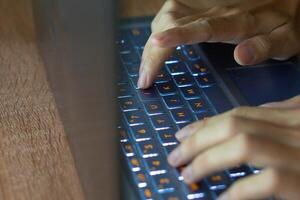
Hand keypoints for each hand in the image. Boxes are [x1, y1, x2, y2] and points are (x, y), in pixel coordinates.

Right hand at [138, 0, 299, 88]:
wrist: (284, 1)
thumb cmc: (284, 23)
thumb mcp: (285, 39)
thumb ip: (265, 47)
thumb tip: (241, 56)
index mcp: (235, 21)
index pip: (201, 26)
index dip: (176, 35)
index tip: (156, 44)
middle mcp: (215, 11)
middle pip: (173, 22)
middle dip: (153, 51)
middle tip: (144, 79)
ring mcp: (205, 7)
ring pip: (167, 16)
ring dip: (152, 42)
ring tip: (146, 68)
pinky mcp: (200, 7)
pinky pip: (171, 13)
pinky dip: (158, 30)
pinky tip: (156, 44)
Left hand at [168, 95, 299, 199]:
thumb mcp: (299, 131)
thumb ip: (278, 119)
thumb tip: (242, 116)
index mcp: (291, 116)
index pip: (239, 115)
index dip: (205, 124)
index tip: (181, 135)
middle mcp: (295, 127)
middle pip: (234, 125)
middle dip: (198, 140)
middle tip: (175, 156)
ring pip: (243, 144)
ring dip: (207, 160)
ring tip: (187, 174)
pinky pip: (265, 180)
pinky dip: (237, 190)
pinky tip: (221, 199)